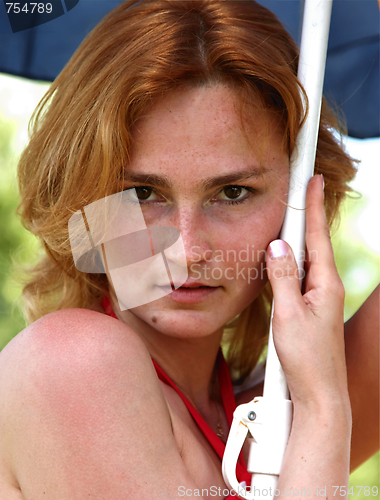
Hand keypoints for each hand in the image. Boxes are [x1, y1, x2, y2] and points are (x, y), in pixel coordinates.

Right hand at [266, 174, 349, 412]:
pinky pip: (300, 276)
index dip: (314, 207)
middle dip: (308, 215)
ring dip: (298, 238)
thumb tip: (277, 246)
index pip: (317, 236)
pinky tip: (283, 259)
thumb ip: (282, 278)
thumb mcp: (288, 315)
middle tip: (303, 190)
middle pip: (314, 243)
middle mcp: (326, 288)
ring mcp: (319, 299)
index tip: (314, 180)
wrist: (320, 393)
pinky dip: (291, 261)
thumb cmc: (306, 358)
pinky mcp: (311, 309)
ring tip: (290, 218)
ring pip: (306, 260)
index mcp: (325, 284)